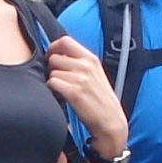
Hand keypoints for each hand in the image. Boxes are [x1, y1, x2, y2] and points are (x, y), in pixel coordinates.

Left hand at [44, 34, 124, 161]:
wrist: (110, 121)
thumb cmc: (101, 100)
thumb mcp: (95, 74)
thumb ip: (80, 63)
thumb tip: (58, 55)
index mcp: (91, 59)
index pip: (65, 41)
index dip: (53, 47)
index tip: (51, 56)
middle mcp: (86, 66)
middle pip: (54, 57)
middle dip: (51, 68)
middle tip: (58, 79)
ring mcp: (80, 79)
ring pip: (52, 71)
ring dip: (53, 81)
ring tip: (63, 90)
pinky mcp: (74, 93)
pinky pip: (52, 83)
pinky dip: (52, 90)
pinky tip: (61, 96)